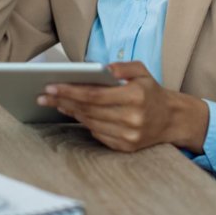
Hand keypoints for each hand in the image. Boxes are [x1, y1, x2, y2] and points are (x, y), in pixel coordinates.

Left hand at [39, 61, 207, 152]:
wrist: (171, 119)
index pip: (94, 95)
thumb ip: (124, 67)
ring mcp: (128, 135)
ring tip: (57, 102)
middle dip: (63, 101)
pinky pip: (97, 134)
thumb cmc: (152, 93)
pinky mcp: (125, 147)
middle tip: (44, 95)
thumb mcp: (143, 72)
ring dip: (71, 112)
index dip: (70, 91)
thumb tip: (104, 68)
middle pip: (88, 110)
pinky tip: (75, 113)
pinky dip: (85, 123)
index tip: (52, 86)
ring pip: (90, 123)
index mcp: (135, 97)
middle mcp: (132, 118)